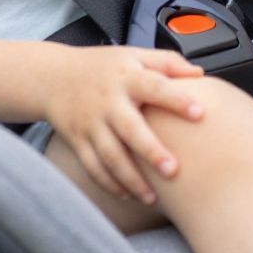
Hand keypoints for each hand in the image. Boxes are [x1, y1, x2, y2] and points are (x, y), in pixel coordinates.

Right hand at [47, 45, 206, 203]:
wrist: (52, 77)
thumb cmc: (102, 67)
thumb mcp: (134, 54)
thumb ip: (167, 62)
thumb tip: (200, 73)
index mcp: (127, 77)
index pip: (155, 86)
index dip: (177, 99)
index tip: (200, 113)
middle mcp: (108, 102)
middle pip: (130, 129)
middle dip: (150, 152)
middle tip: (172, 171)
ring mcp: (91, 123)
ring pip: (110, 156)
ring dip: (131, 179)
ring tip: (152, 198)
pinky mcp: (78, 140)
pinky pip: (93, 166)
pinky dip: (109, 184)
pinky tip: (127, 196)